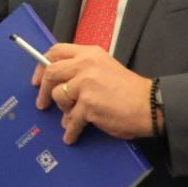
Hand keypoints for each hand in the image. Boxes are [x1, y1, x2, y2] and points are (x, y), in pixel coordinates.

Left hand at [32, 43, 151, 143]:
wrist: (149, 105)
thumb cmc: (128, 90)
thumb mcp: (104, 68)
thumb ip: (83, 70)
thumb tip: (59, 83)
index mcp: (89, 53)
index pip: (56, 51)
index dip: (42, 64)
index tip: (38, 78)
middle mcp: (85, 65)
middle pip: (51, 72)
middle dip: (43, 90)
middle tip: (42, 103)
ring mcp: (86, 84)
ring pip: (59, 96)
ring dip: (63, 111)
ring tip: (71, 118)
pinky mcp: (88, 104)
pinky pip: (71, 120)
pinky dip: (70, 131)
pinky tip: (71, 136)